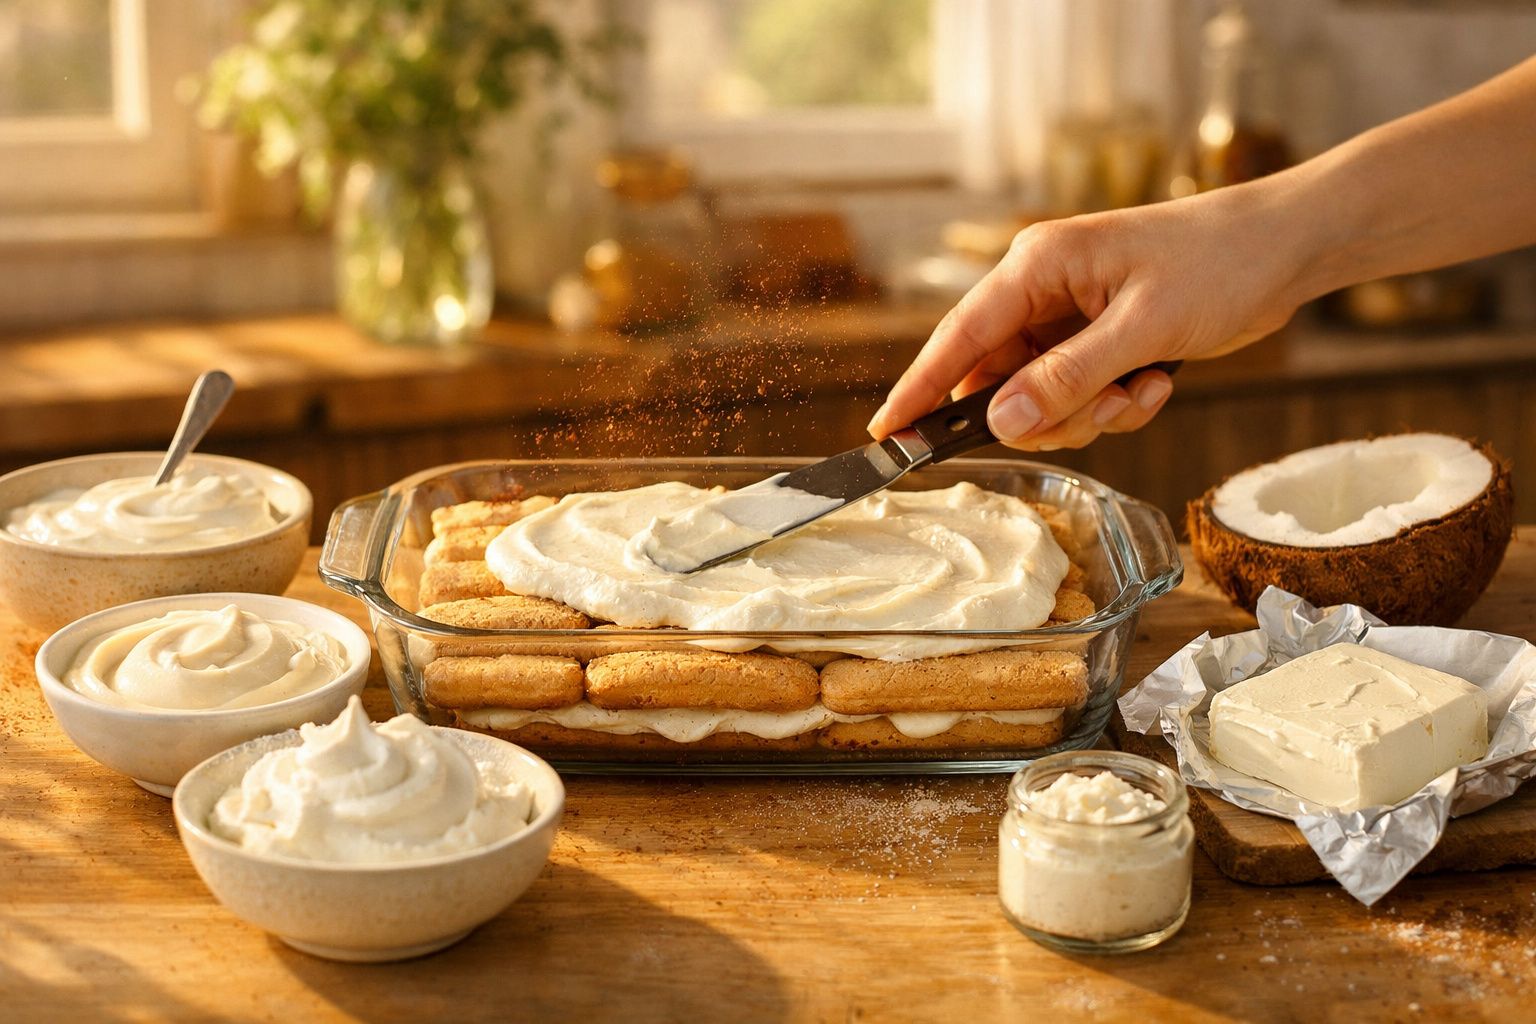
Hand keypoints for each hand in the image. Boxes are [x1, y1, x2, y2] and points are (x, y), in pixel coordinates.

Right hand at [867, 184, 1316, 449]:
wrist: (1286, 249)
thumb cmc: (1219, 263)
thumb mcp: (1142, 329)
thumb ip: (1067, 378)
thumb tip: (1003, 422)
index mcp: (1038, 267)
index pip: (959, 337)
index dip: (919, 389)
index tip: (886, 432)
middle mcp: (1043, 293)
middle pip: (1000, 384)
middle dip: (1048, 414)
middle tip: (1101, 410)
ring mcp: (1070, 321)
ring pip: (1040, 400)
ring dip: (1089, 414)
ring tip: (1141, 389)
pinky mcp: (1099, 343)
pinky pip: (1080, 399)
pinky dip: (1116, 407)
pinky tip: (1157, 381)